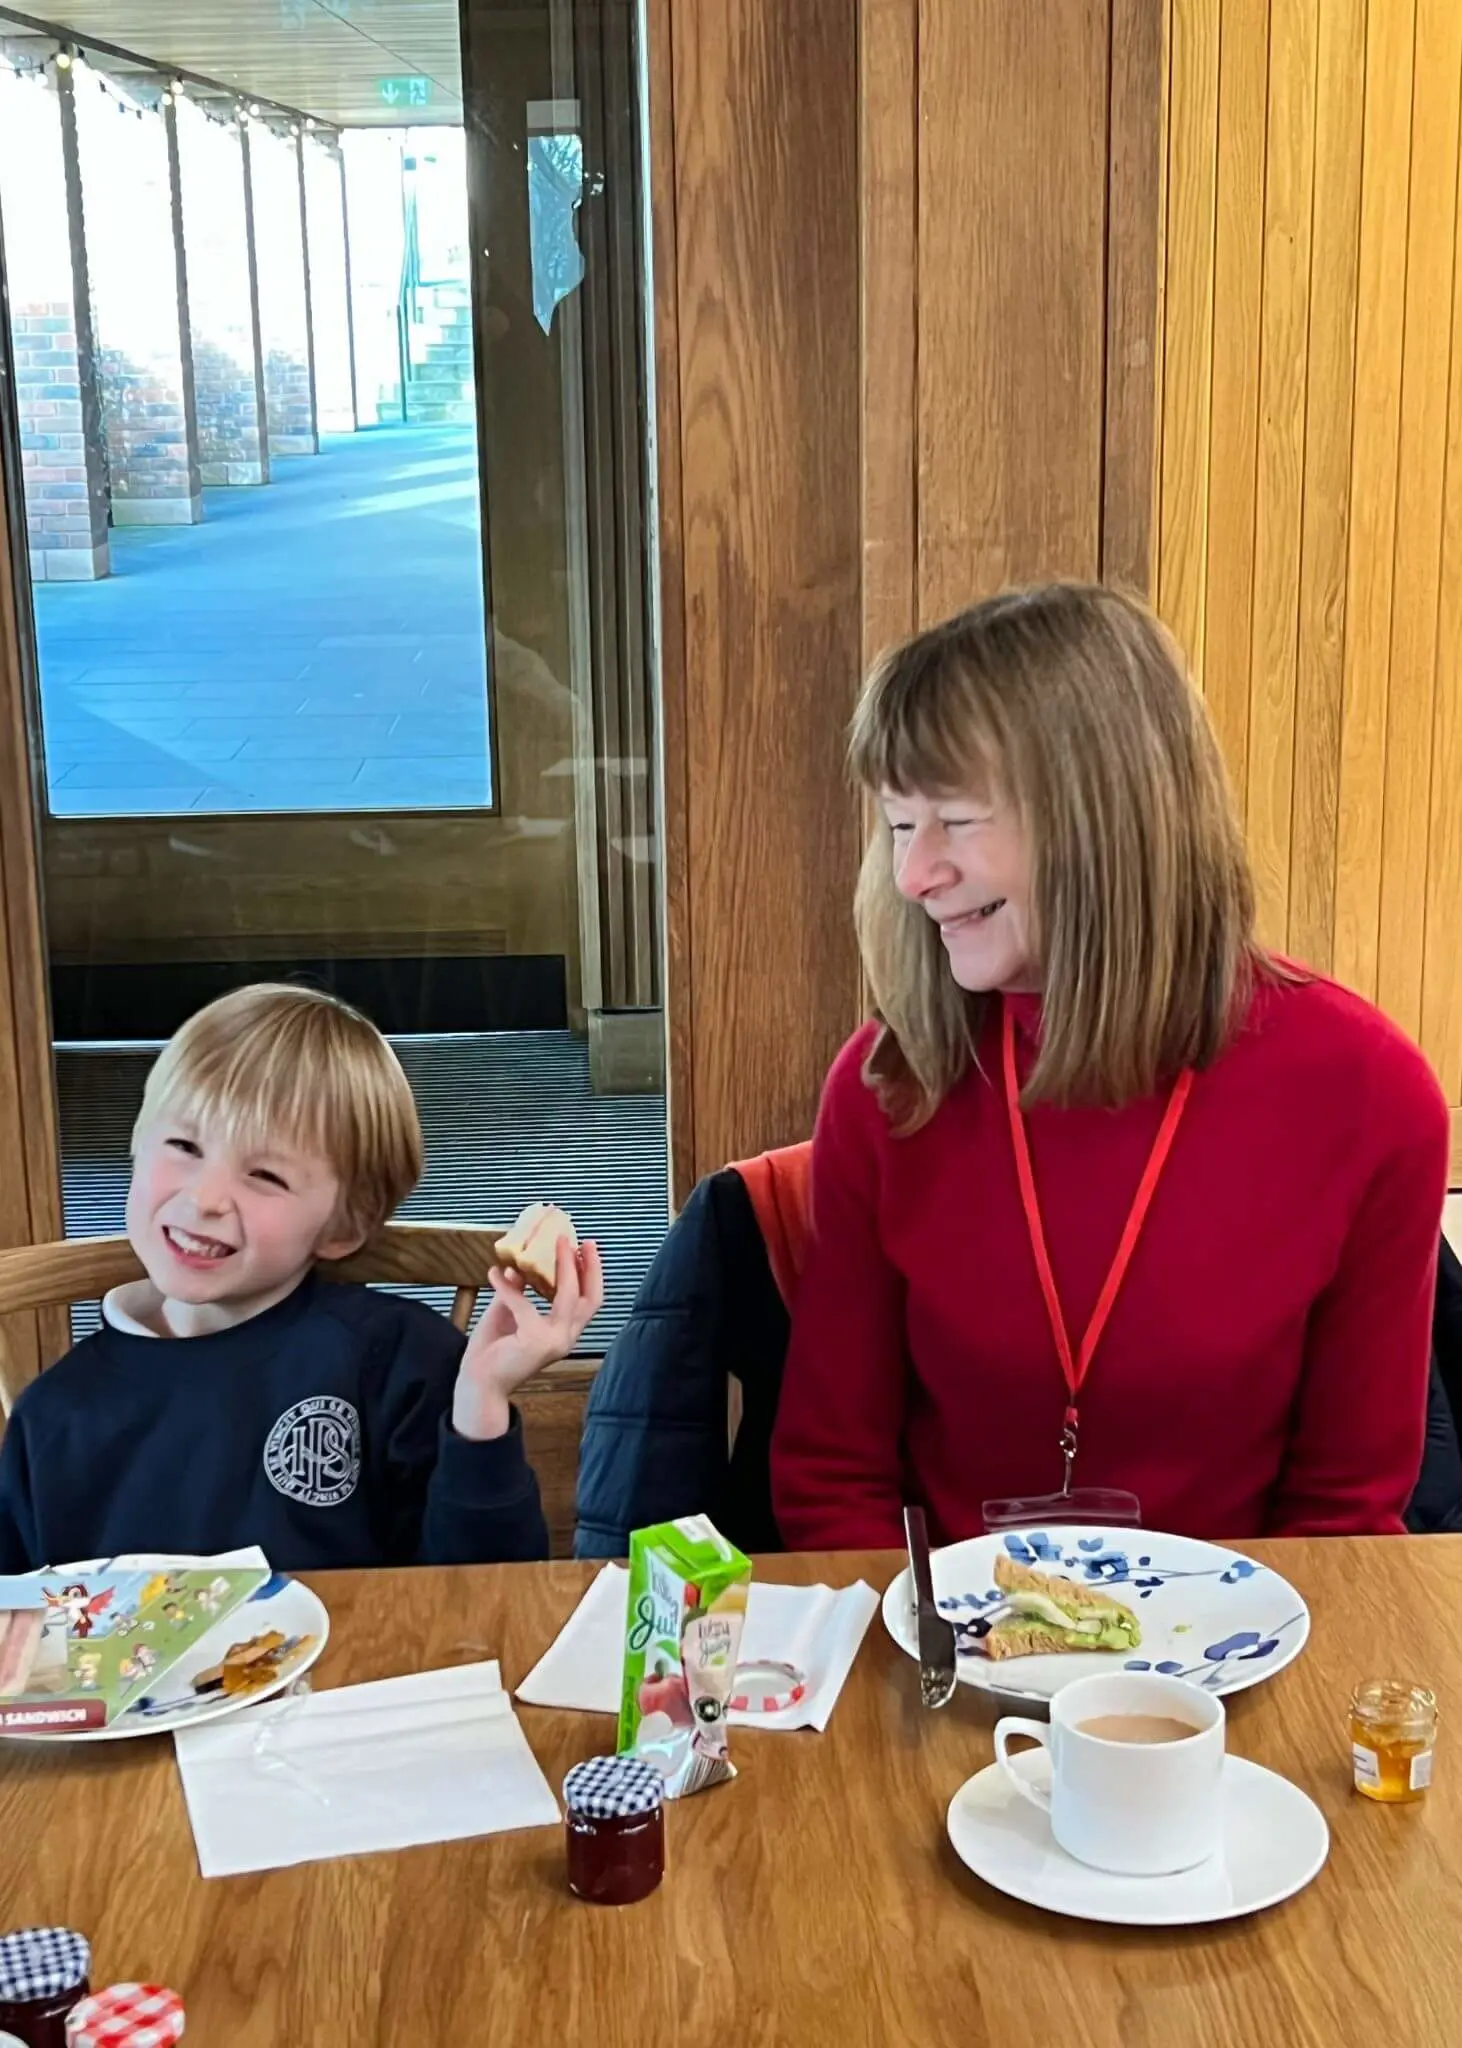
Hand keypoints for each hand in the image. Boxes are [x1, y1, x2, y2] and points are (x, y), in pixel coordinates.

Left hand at [451, 1234, 603, 1440]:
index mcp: (563, 1333)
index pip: (589, 1301)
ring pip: (569, 1295)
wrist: (478, 1385)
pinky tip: (493, 1273)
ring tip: (555, 1243)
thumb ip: (518, 1292)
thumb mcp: (508, 1313)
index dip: (591, 1274)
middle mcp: (565, 1338)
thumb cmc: (493, 1354)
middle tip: (582, 1241)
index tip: (585, 1248)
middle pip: (590, 1297)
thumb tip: (520, 1266)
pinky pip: (523, 1303)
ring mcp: (553, 1341)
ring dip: (564, 1265)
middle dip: (589, 1266)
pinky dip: (507, 1286)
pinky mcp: (534, 1340)